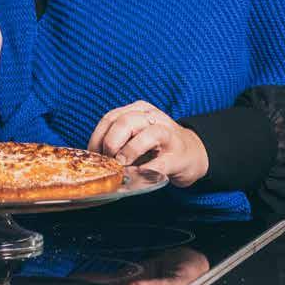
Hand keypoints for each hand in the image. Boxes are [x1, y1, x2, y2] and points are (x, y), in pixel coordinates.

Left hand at [88, 101, 208, 187]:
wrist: (192, 153)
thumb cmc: (157, 147)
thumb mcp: (135, 135)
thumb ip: (117, 140)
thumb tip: (92, 157)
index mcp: (138, 110)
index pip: (110, 117)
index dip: (97, 137)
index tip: (92, 155)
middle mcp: (153, 117)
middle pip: (126, 122)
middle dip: (111, 143)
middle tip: (108, 160)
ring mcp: (169, 135)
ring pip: (148, 135)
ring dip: (130, 152)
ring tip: (123, 165)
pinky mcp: (178, 156)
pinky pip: (161, 162)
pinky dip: (147, 170)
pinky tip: (138, 175)